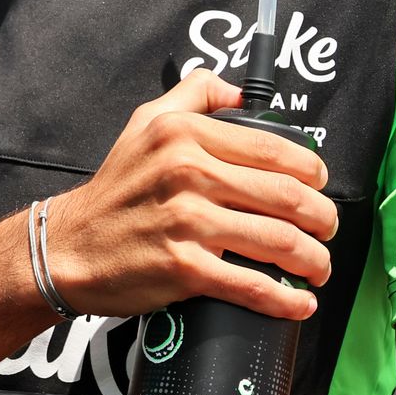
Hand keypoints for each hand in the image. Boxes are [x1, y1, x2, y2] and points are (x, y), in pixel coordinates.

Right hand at [43, 69, 336, 320]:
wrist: (70, 246)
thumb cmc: (114, 190)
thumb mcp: (143, 123)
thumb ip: (193, 96)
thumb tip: (237, 91)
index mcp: (184, 135)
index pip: (276, 150)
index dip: (314, 172)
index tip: (319, 186)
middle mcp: (188, 173)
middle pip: (288, 197)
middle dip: (324, 219)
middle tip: (326, 230)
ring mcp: (187, 222)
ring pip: (281, 242)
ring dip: (315, 261)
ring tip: (317, 268)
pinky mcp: (185, 268)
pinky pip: (254, 286)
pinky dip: (287, 300)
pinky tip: (299, 303)